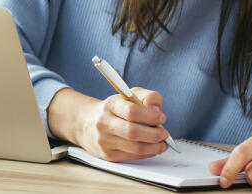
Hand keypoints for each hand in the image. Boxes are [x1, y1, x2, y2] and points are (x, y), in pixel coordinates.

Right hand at [52, 87, 169, 160]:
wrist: (87, 123)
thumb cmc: (113, 109)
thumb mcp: (129, 95)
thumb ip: (148, 96)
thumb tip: (157, 110)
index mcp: (110, 105)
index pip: (131, 111)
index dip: (150, 116)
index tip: (161, 118)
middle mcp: (104, 122)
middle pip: (133, 132)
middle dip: (155, 134)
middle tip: (164, 133)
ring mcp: (104, 140)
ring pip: (135, 148)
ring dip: (154, 147)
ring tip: (161, 142)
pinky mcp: (108, 154)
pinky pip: (133, 156)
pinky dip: (147, 153)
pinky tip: (152, 148)